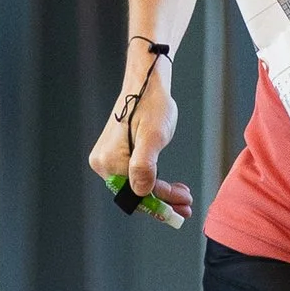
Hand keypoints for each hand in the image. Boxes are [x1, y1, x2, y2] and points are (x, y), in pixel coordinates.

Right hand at [88, 50, 193, 213]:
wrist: (147, 83)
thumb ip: (144, 166)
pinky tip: (172, 185)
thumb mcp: (153, 136)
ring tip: (183, 196)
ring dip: (161, 193)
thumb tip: (142, 192)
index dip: (161, 203)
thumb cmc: (152, 105)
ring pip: (137, 185)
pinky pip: (134, 175)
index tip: (183, 207)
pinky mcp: (116, 153)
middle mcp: (103, 162)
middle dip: (163, 201)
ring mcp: (108, 158)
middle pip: (135, 192)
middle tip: (187, 207)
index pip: (137, 192)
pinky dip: (154, 182)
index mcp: (109, 161)